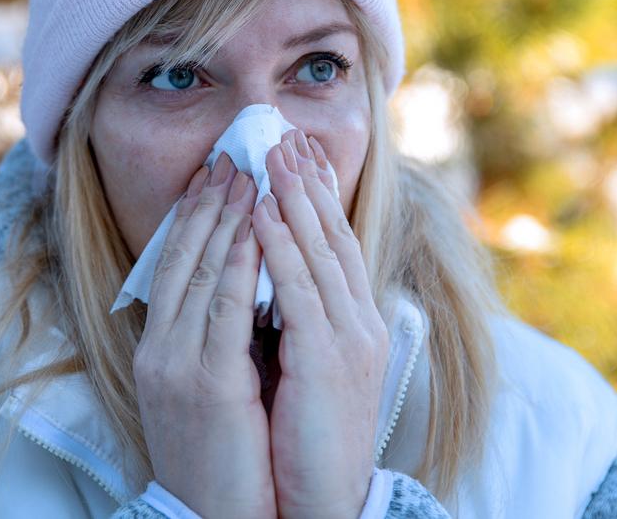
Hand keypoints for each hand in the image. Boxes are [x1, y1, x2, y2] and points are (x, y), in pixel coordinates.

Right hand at [134, 152, 276, 518]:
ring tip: (246, 174)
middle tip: (231, 156)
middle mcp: (160, 348)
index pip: (174, 265)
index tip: (215, 176)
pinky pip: (224, 309)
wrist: (207, 517)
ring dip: (226, 219)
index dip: (195, 217)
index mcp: (158, 347)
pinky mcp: (206, 383)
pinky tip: (254, 230)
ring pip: (201, 273)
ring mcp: (178, 364)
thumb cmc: (215, 453)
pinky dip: (239, 264)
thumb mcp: (203, 386)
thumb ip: (211, 336)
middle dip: (209, 203)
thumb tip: (237, 287)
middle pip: (182, 257)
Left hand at [251, 130, 388, 518]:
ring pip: (318, 251)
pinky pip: (298, 290)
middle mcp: (357, 320)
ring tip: (271, 153)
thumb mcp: (306, 366)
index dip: (316, 195)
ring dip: (292, 197)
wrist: (324, 499)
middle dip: (307, 181)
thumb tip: (268, 280)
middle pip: (332, 234)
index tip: (296, 154)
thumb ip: (296, 320)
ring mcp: (347, 337)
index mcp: (353, 321)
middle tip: (284, 134)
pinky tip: (258, 212)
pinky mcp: (327, 359)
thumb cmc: (309, 435)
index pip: (334, 242)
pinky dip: (279, 246)